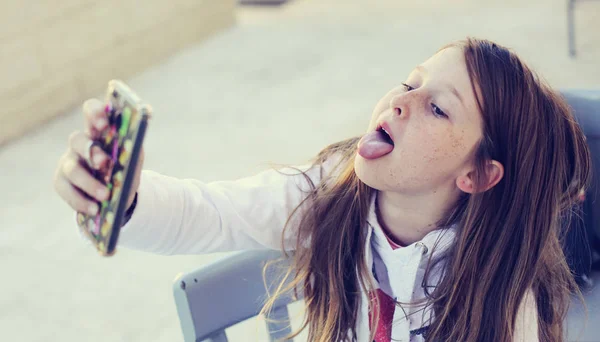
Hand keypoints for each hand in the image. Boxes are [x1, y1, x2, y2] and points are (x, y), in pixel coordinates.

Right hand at [53, 98, 143, 215]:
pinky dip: (82, 201)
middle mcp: (80, 144)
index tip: (104, 122)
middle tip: (105, 163)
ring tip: (105, 195)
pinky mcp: (62, 183)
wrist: (119, 195)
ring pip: (72, 169)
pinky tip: (94, 209)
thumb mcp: (134, 157)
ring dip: (89, 183)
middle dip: (91, 151)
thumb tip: (134, 142)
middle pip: (77, 140)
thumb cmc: (126, 169)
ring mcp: (68, 163)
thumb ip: (133, 148)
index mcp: (98, 131)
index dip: (94, 113)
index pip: (90, 111)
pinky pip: (67, 191)